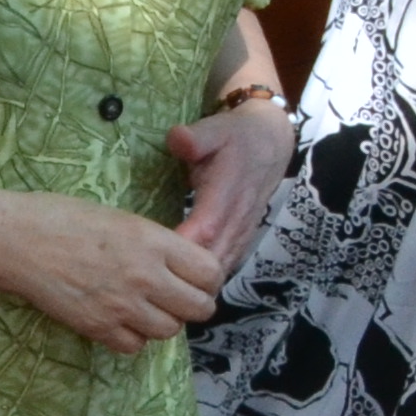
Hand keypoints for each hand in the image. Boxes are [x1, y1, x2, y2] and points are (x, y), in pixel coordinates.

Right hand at [11, 193, 223, 354]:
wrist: (13, 240)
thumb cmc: (61, 218)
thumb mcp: (121, 218)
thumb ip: (157, 243)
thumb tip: (184, 263)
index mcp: (153, 242)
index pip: (211, 272)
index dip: (206, 277)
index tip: (192, 276)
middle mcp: (145, 276)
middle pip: (200, 308)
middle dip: (191, 303)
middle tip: (173, 296)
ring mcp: (122, 305)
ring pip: (170, 330)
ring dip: (161, 321)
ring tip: (141, 306)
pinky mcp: (97, 326)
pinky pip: (135, 346)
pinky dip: (131, 337)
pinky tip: (117, 318)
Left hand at [166, 97, 297, 269]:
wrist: (271, 144)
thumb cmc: (235, 137)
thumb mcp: (216, 129)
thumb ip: (197, 137)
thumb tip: (178, 139)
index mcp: (226, 193)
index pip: (204, 229)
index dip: (181, 246)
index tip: (150, 256)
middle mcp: (236, 219)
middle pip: (210, 257)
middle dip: (181, 273)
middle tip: (144, 278)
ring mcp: (242, 232)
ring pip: (220, 266)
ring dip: (194, 280)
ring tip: (158, 286)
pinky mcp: (242, 238)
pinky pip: (225, 264)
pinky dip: (205, 277)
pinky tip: (181, 283)